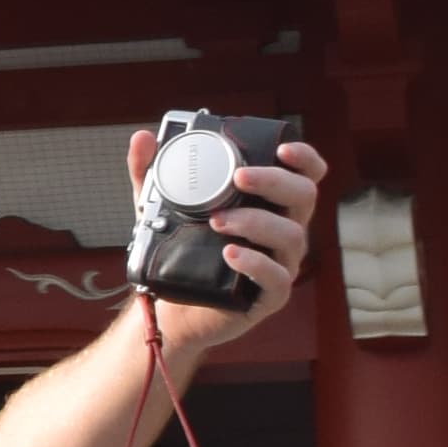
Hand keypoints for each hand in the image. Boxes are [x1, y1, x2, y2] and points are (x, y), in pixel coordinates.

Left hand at [131, 133, 325, 356]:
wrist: (175, 309)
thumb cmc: (182, 252)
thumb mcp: (161, 209)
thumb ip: (151, 173)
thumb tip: (143, 138)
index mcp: (271, 205)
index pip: (304, 177)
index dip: (304, 159)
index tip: (282, 149)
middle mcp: (283, 231)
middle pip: (304, 196)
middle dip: (274, 181)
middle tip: (238, 177)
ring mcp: (281, 263)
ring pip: (291, 235)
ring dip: (256, 221)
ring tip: (218, 220)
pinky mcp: (270, 295)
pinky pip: (277, 278)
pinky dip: (255, 263)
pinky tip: (231, 253)